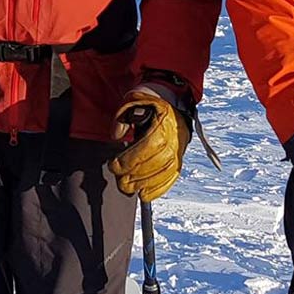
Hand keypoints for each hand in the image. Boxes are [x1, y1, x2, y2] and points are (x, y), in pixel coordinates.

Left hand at [108, 82, 191, 200]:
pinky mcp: (179, 158)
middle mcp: (176, 137)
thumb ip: (123, 115)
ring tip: (129, 189)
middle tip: (120, 181)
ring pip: (166, 171)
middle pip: (158, 161)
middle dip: (137, 175)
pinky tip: (145, 195)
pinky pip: (172, 176)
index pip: (149, 144)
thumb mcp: (134, 98)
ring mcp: (179, 149)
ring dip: (146, 184)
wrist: (173, 99)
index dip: (131, 158)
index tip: (114, 165)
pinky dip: (159, 189)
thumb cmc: (151, 99)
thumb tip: (116, 135)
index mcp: (164, 121)